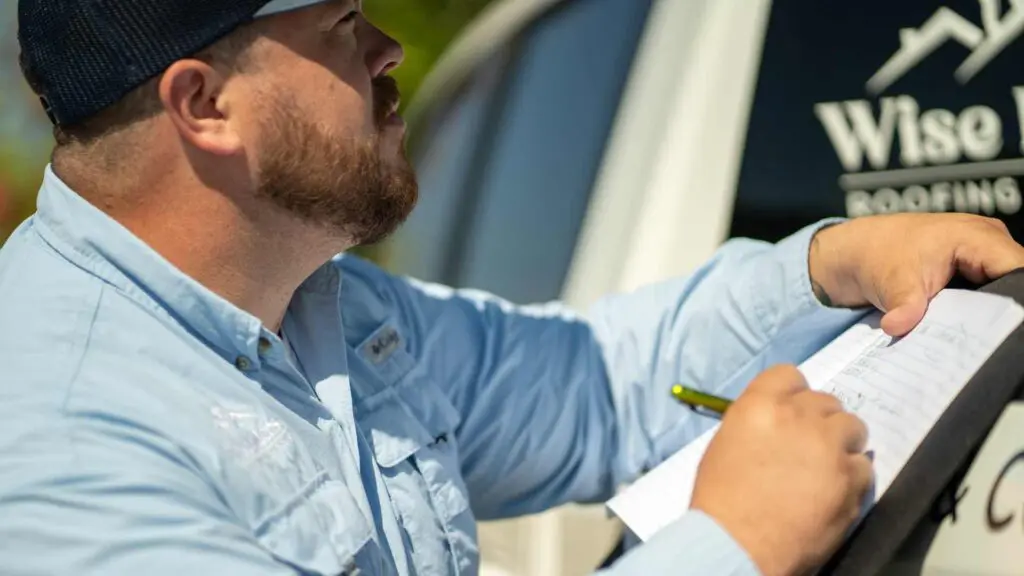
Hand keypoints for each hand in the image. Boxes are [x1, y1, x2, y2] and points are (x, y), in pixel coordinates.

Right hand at [690, 366, 872, 575]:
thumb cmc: (720, 500)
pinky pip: (864, 465)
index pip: (790, 375)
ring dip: (842, 442)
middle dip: (819, 420)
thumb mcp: (725, 444)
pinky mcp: (851, 479)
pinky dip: (852, 475)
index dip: (792, 394)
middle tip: (809, 446)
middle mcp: (798, 417)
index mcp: (761, 405)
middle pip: (825, 401)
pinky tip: (834, 491)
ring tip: (827, 466)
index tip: (792, 413)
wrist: (737, 545)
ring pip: (852, 427)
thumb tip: (777, 425)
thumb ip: (755, 423)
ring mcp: (829, 447)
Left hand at [809, 214, 1023, 335]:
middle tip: (988, 342)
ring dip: (993, 316)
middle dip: (1005, 314)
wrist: (858, 251)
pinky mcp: (976, 273)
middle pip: (1016, 284)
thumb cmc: (876, 254)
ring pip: (1005, 293)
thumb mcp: (891, 282)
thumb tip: (898, 327)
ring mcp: (985, 258)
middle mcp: (990, 244)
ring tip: (979, 341)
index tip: (1005, 328)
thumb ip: (903, 305)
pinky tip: (969, 333)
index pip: (1019, 271)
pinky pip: (990, 296)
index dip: (1016, 302)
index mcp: (978, 237)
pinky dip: (980, 314)